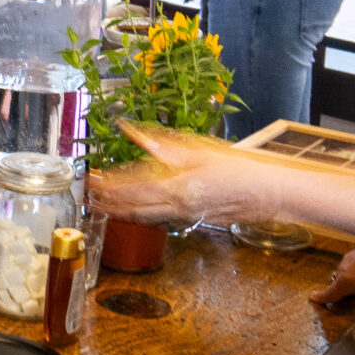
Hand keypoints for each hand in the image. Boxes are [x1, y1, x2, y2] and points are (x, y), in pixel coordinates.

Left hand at [98, 122, 276, 226]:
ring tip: (101, 205)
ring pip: (145, 217)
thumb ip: (164, 148)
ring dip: (121, 211)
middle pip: (134, 209)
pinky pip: (159, 217)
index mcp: (179, 188)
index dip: (111, 187)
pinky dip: (140, 214)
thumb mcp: (199, 152)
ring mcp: (185, 216)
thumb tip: (135, 135)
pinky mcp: (192, 219)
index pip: (135, 189)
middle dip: (108, 204)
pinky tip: (131, 210)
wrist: (266, 194)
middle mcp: (179, 207)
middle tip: (88, 197)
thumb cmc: (238, 170)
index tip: (93, 181)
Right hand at [310, 244, 354, 325]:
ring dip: (349, 279)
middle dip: (341, 291)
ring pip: (344, 273)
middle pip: (337, 283)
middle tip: (351, 297)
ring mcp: (348, 259)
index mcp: (345, 282)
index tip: (313, 297)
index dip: (321, 297)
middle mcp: (343, 270)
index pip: (329, 293)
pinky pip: (351, 264)